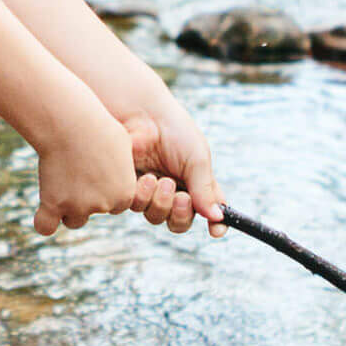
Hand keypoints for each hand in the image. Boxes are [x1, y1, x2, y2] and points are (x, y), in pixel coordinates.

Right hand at [32, 107, 141, 235]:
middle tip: (77, 169)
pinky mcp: (54, 205)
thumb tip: (123, 175)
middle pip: (94, 211)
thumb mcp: (123, 146)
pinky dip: (43, 222)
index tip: (96, 170)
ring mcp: (78, 207)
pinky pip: (46, 227)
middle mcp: (104, 204)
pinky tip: (43, 211)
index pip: (116, 205)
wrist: (71, 122)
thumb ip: (124, 168)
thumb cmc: (99, 128)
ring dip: (67, 207)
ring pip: (73, 220)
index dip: (106, 190)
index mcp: (125, 194)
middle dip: (87, 197)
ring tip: (61, 180)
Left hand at [120, 98, 224, 235]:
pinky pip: (137, 207)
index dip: (215, 224)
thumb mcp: (198, 158)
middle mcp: (173, 191)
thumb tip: (217, 218)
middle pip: (179, 222)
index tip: (216, 230)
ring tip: (162, 181)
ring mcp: (150, 191)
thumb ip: (206, 190)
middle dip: (182, 214)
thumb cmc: (174, 131)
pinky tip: (145, 178)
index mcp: (196, 183)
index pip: (209, 211)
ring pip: (157, 217)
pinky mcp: (128, 188)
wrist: (141, 115)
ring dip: (163, 203)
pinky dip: (144, 196)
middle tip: (182, 198)